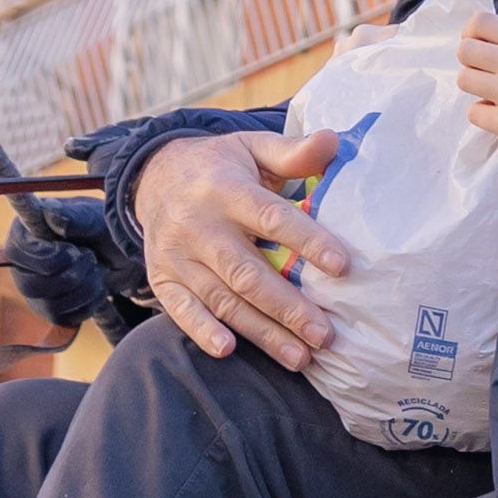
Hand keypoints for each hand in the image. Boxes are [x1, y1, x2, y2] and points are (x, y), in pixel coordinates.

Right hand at [136, 127, 348, 369]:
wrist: (155, 176)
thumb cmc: (222, 167)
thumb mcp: (253, 149)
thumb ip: (292, 152)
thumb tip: (333, 142)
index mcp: (225, 189)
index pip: (270, 218)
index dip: (306, 241)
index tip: (342, 266)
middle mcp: (198, 225)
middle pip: (246, 272)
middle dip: (287, 307)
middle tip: (325, 334)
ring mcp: (177, 255)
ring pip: (222, 298)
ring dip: (261, 331)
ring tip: (300, 356)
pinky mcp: (163, 278)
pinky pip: (180, 309)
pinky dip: (201, 331)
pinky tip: (228, 350)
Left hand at [454, 13, 497, 185]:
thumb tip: (489, 43)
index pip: (479, 23)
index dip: (472, 33)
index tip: (480, 44)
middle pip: (465, 51)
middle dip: (472, 61)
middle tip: (488, 72)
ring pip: (464, 80)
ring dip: (477, 86)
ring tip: (497, 94)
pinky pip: (474, 112)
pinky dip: (486, 113)